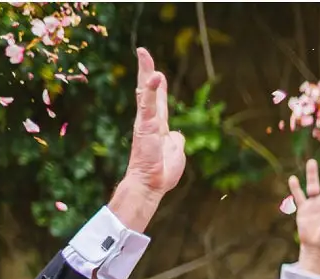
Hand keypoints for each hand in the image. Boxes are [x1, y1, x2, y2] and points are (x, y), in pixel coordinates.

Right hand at [110, 48, 186, 231]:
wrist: (150, 185)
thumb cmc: (162, 172)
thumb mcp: (176, 153)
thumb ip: (176, 141)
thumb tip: (177, 135)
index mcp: (158, 126)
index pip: (158, 101)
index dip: (158, 86)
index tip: (157, 71)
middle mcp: (149, 121)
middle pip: (148, 90)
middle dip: (146, 70)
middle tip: (143, 52)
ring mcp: (146, 122)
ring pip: (146, 93)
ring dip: (146, 73)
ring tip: (145, 55)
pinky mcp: (146, 126)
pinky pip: (149, 104)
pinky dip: (153, 89)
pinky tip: (156, 76)